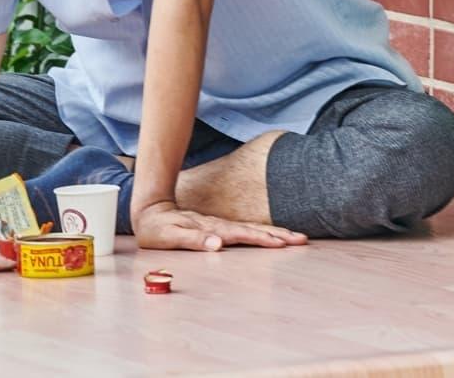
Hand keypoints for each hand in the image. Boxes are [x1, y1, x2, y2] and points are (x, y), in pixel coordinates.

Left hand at [131, 201, 306, 251]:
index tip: (283, 243)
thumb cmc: (158, 227)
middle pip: (255, 230)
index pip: (243, 234)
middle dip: (279, 235)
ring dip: (275, 233)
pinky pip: (246, 230)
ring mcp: (221, 226)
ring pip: (253, 229)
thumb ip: (193, 239)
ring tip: (296, 238)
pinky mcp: (220, 228)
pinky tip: (273, 237)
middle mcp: (221, 226)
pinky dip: (262, 233)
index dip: (263, 238)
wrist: (151, 209)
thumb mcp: (170, 235)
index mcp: (213, 228)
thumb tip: (218, 245)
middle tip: (302, 240)